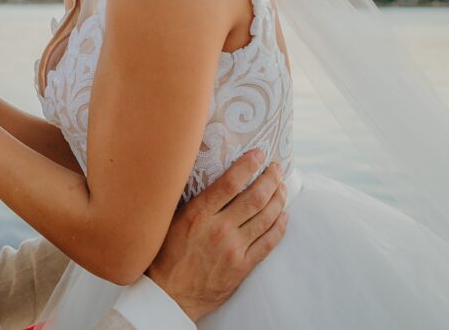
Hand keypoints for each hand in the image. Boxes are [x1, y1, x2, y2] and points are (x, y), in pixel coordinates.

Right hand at [147, 151, 287, 320]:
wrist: (169, 295)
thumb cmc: (165, 257)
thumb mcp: (170, 221)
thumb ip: (191, 202)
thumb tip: (207, 178)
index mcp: (198, 214)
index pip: (230, 183)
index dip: (248, 165)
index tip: (258, 154)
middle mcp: (219, 229)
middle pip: (254, 197)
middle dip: (270, 179)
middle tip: (276, 168)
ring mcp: (233, 248)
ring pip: (266, 217)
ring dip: (278, 199)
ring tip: (282, 187)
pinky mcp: (242, 266)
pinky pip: (268, 242)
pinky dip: (279, 226)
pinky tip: (283, 216)